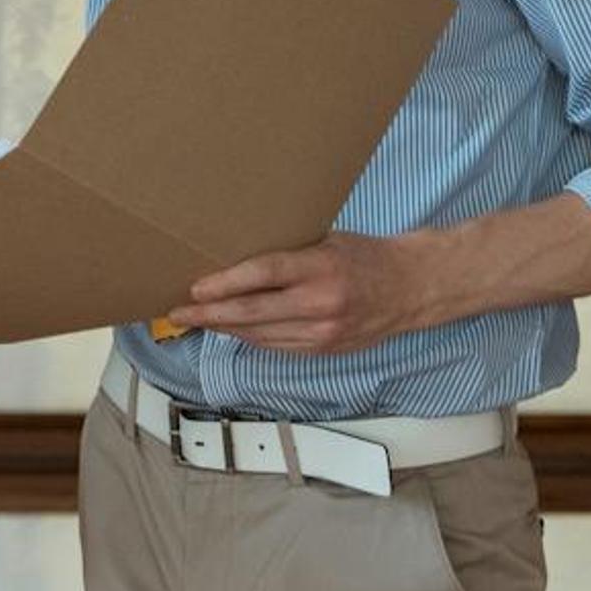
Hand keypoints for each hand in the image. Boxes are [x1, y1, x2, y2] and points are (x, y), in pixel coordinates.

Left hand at [167, 232, 428, 357]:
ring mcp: (323, 333)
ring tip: (197, 321)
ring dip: (225, 329)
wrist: (412, 289)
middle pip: (253, 313)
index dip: (225, 283)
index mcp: (321, 268)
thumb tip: (239, 260)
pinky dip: (250, 338)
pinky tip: (232, 330)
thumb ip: (289, 254)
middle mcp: (321, 305)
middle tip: (178, 313)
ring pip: (260, 336)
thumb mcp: (327, 241)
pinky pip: (276, 347)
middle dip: (209, 314)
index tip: (195, 287)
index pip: (263, 274)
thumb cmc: (368, 257)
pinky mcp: (324, 350)